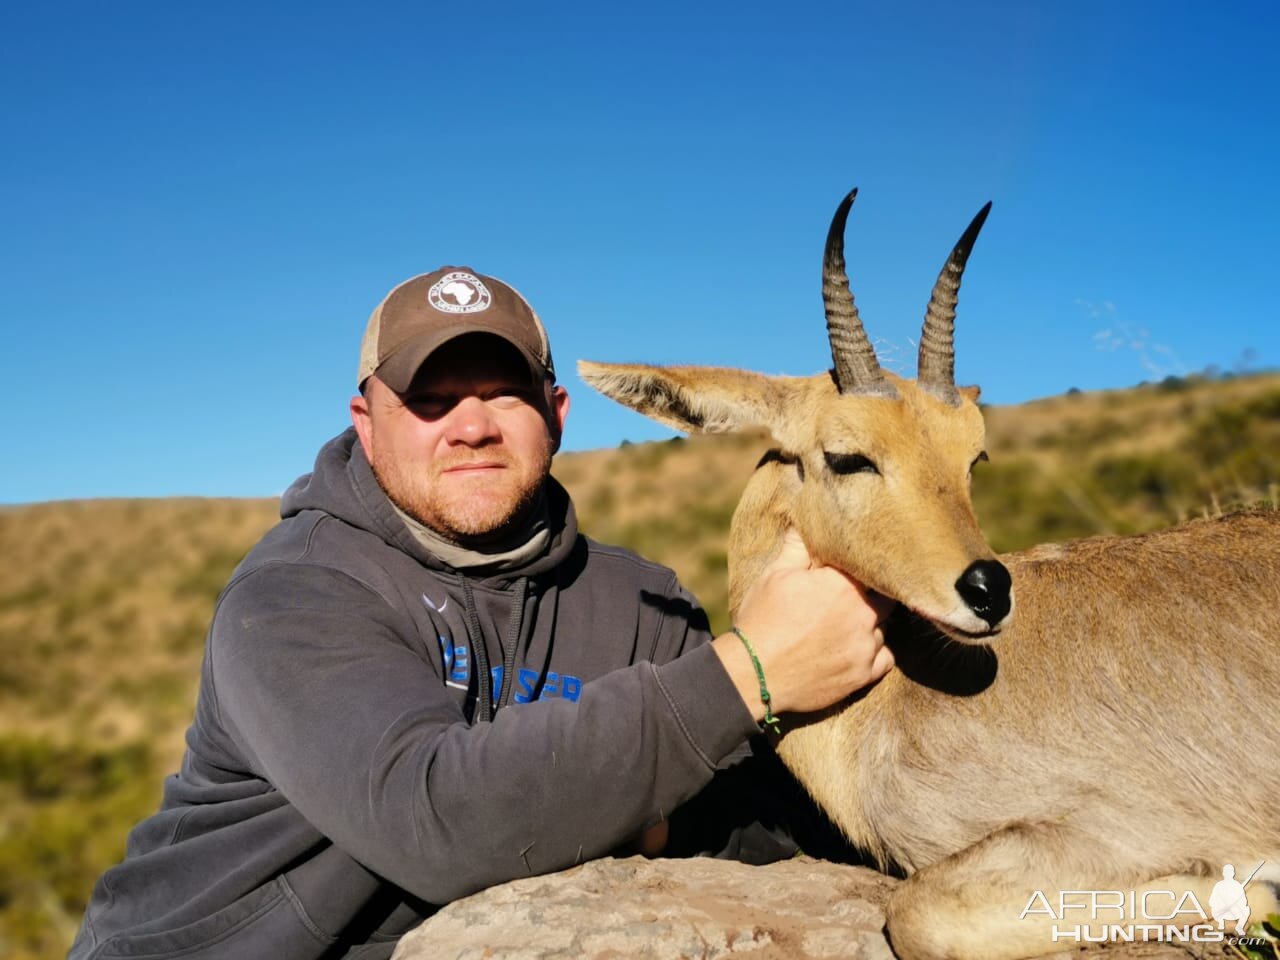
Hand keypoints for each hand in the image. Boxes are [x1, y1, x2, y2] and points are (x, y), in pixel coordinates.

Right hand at [714, 529, 895, 718]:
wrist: (754, 674)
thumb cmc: (763, 621)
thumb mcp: (774, 576)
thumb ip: (797, 548)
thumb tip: (804, 523)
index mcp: (843, 584)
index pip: (871, 565)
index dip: (864, 564)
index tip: (855, 567)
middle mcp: (863, 614)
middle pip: (885, 595)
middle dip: (871, 593)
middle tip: (852, 595)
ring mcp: (866, 647)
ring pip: (884, 627)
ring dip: (872, 623)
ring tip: (848, 623)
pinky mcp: (863, 675)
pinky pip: (886, 658)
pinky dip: (876, 652)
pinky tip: (858, 647)